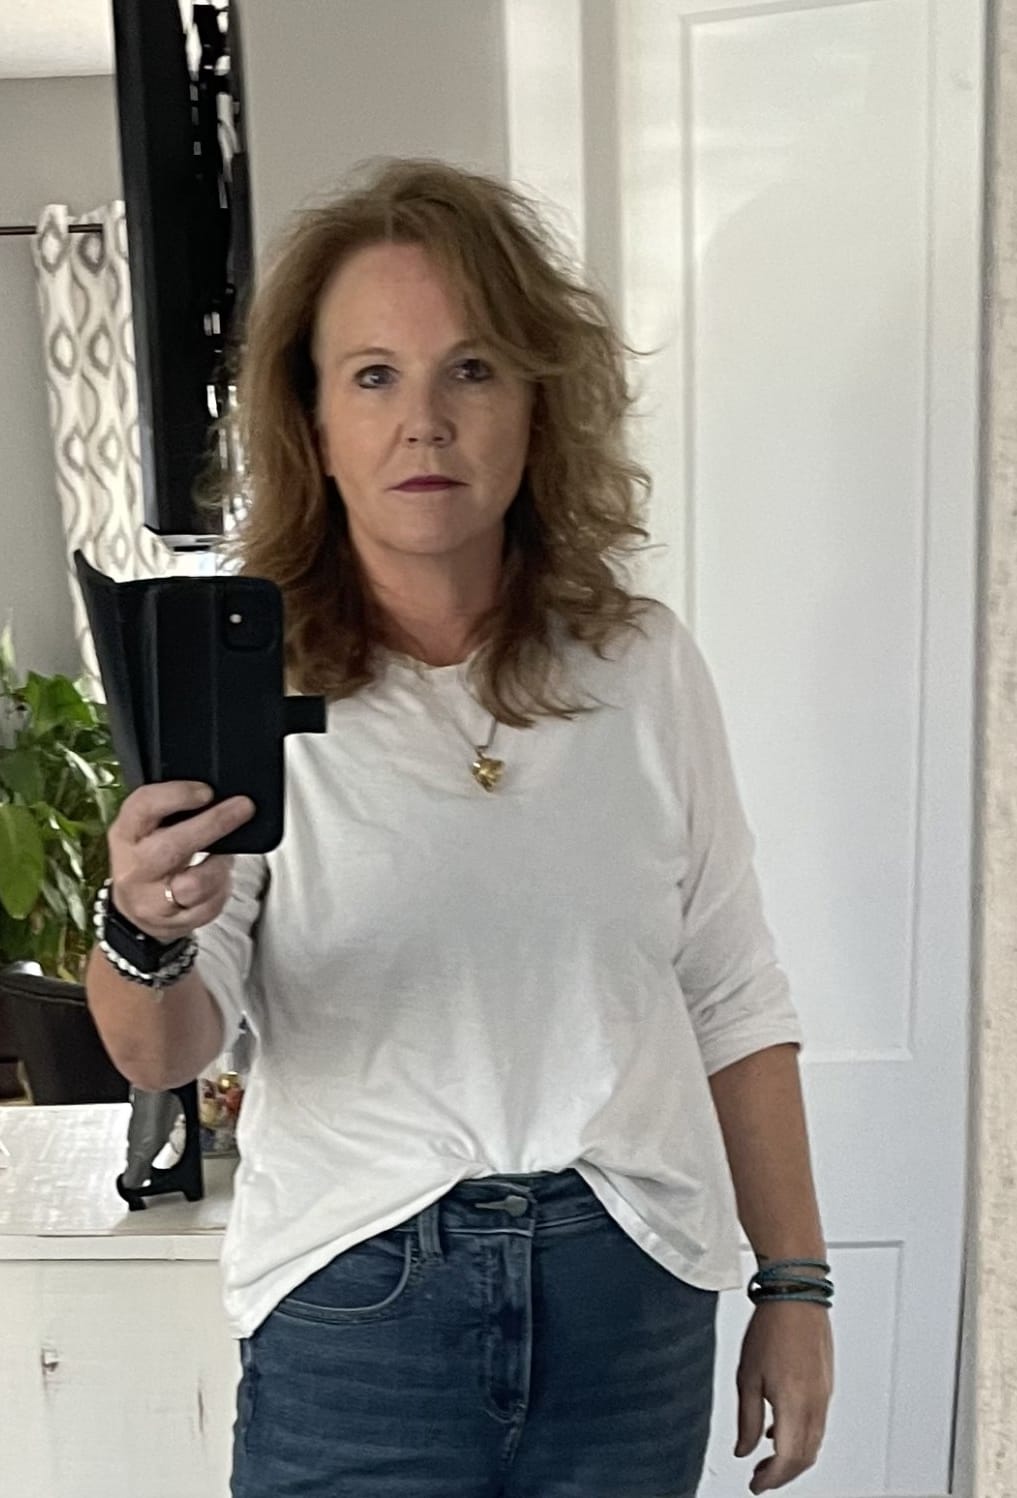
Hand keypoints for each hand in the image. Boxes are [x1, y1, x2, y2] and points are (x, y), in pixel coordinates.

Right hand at [107, 781, 255, 939]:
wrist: (134, 913)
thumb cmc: (149, 860)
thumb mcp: (147, 830)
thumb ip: (174, 811)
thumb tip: (222, 797)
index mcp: (126, 834)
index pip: (143, 807)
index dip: (177, 795)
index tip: (207, 791)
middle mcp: (134, 868)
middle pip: (173, 846)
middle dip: (213, 824)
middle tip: (242, 808)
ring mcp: (151, 900)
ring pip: (195, 884)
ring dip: (220, 866)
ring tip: (223, 858)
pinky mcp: (173, 923)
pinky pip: (209, 906)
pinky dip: (222, 890)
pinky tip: (217, 881)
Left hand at [734, 1302, 833, 1491]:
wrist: (795, 1296)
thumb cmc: (770, 1328)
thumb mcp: (747, 1377)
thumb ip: (747, 1419)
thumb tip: (744, 1450)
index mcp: (794, 1404)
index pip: (788, 1459)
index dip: (772, 1479)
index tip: (756, 1485)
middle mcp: (815, 1404)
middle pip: (805, 1457)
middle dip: (783, 1474)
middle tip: (761, 1478)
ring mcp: (825, 1395)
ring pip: (815, 1442)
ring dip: (794, 1457)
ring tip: (768, 1459)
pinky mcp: (826, 1384)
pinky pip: (818, 1423)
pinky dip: (802, 1436)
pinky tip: (781, 1430)